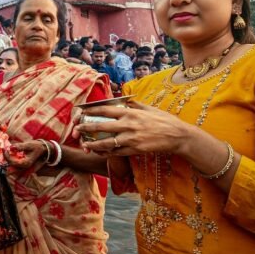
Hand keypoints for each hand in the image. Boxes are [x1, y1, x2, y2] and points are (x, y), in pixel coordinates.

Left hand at [3, 140, 47, 168]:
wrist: (43, 149)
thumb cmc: (37, 147)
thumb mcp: (29, 145)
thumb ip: (20, 146)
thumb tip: (11, 147)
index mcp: (25, 163)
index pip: (12, 162)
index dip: (6, 156)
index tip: (4, 149)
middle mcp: (24, 167)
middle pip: (10, 167)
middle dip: (4, 160)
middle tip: (2, 151)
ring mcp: (22, 167)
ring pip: (11, 167)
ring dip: (6, 160)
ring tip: (4, 152)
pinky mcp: (21, 165)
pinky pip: (13, 164)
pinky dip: (10, 159)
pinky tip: (8, 154)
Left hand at [75, 101, 193, 156]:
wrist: (177, 136)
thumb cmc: (163, 120)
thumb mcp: (148, 108)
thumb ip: (134, 105)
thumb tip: (123, 100)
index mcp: (130, 112)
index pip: (105, 110)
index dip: (91, 110)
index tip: (81, 111)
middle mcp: (128, 125)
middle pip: (101, 126)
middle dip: (86, 128)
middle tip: (77, 129)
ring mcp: (131, 139)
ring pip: (106, 142)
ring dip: (93, 144)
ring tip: (85, 144)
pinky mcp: (135, 150)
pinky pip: (116, 152)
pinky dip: (106, 153)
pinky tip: (99, 152)